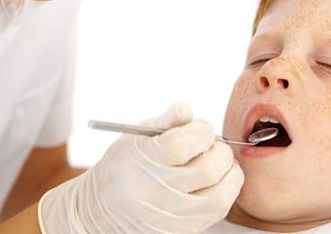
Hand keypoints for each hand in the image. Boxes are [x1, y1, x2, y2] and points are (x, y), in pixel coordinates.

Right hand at [38, 103, 243, 232]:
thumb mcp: (135, 135)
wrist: (101, 209)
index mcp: (144, 160)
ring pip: (219, 197)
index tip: (201, 128)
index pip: (183, 144)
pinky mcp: (180, 232)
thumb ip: (166, 119)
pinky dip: (224, 193)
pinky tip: (214, 182)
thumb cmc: (122, 165)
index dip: (202, 130)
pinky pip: (216, 214)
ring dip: (229, 174)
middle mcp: (155, 191)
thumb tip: (189, 110)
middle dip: (219, 150)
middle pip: (207, 169)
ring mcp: (169, 216)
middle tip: (212, 145)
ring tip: (218, 163)